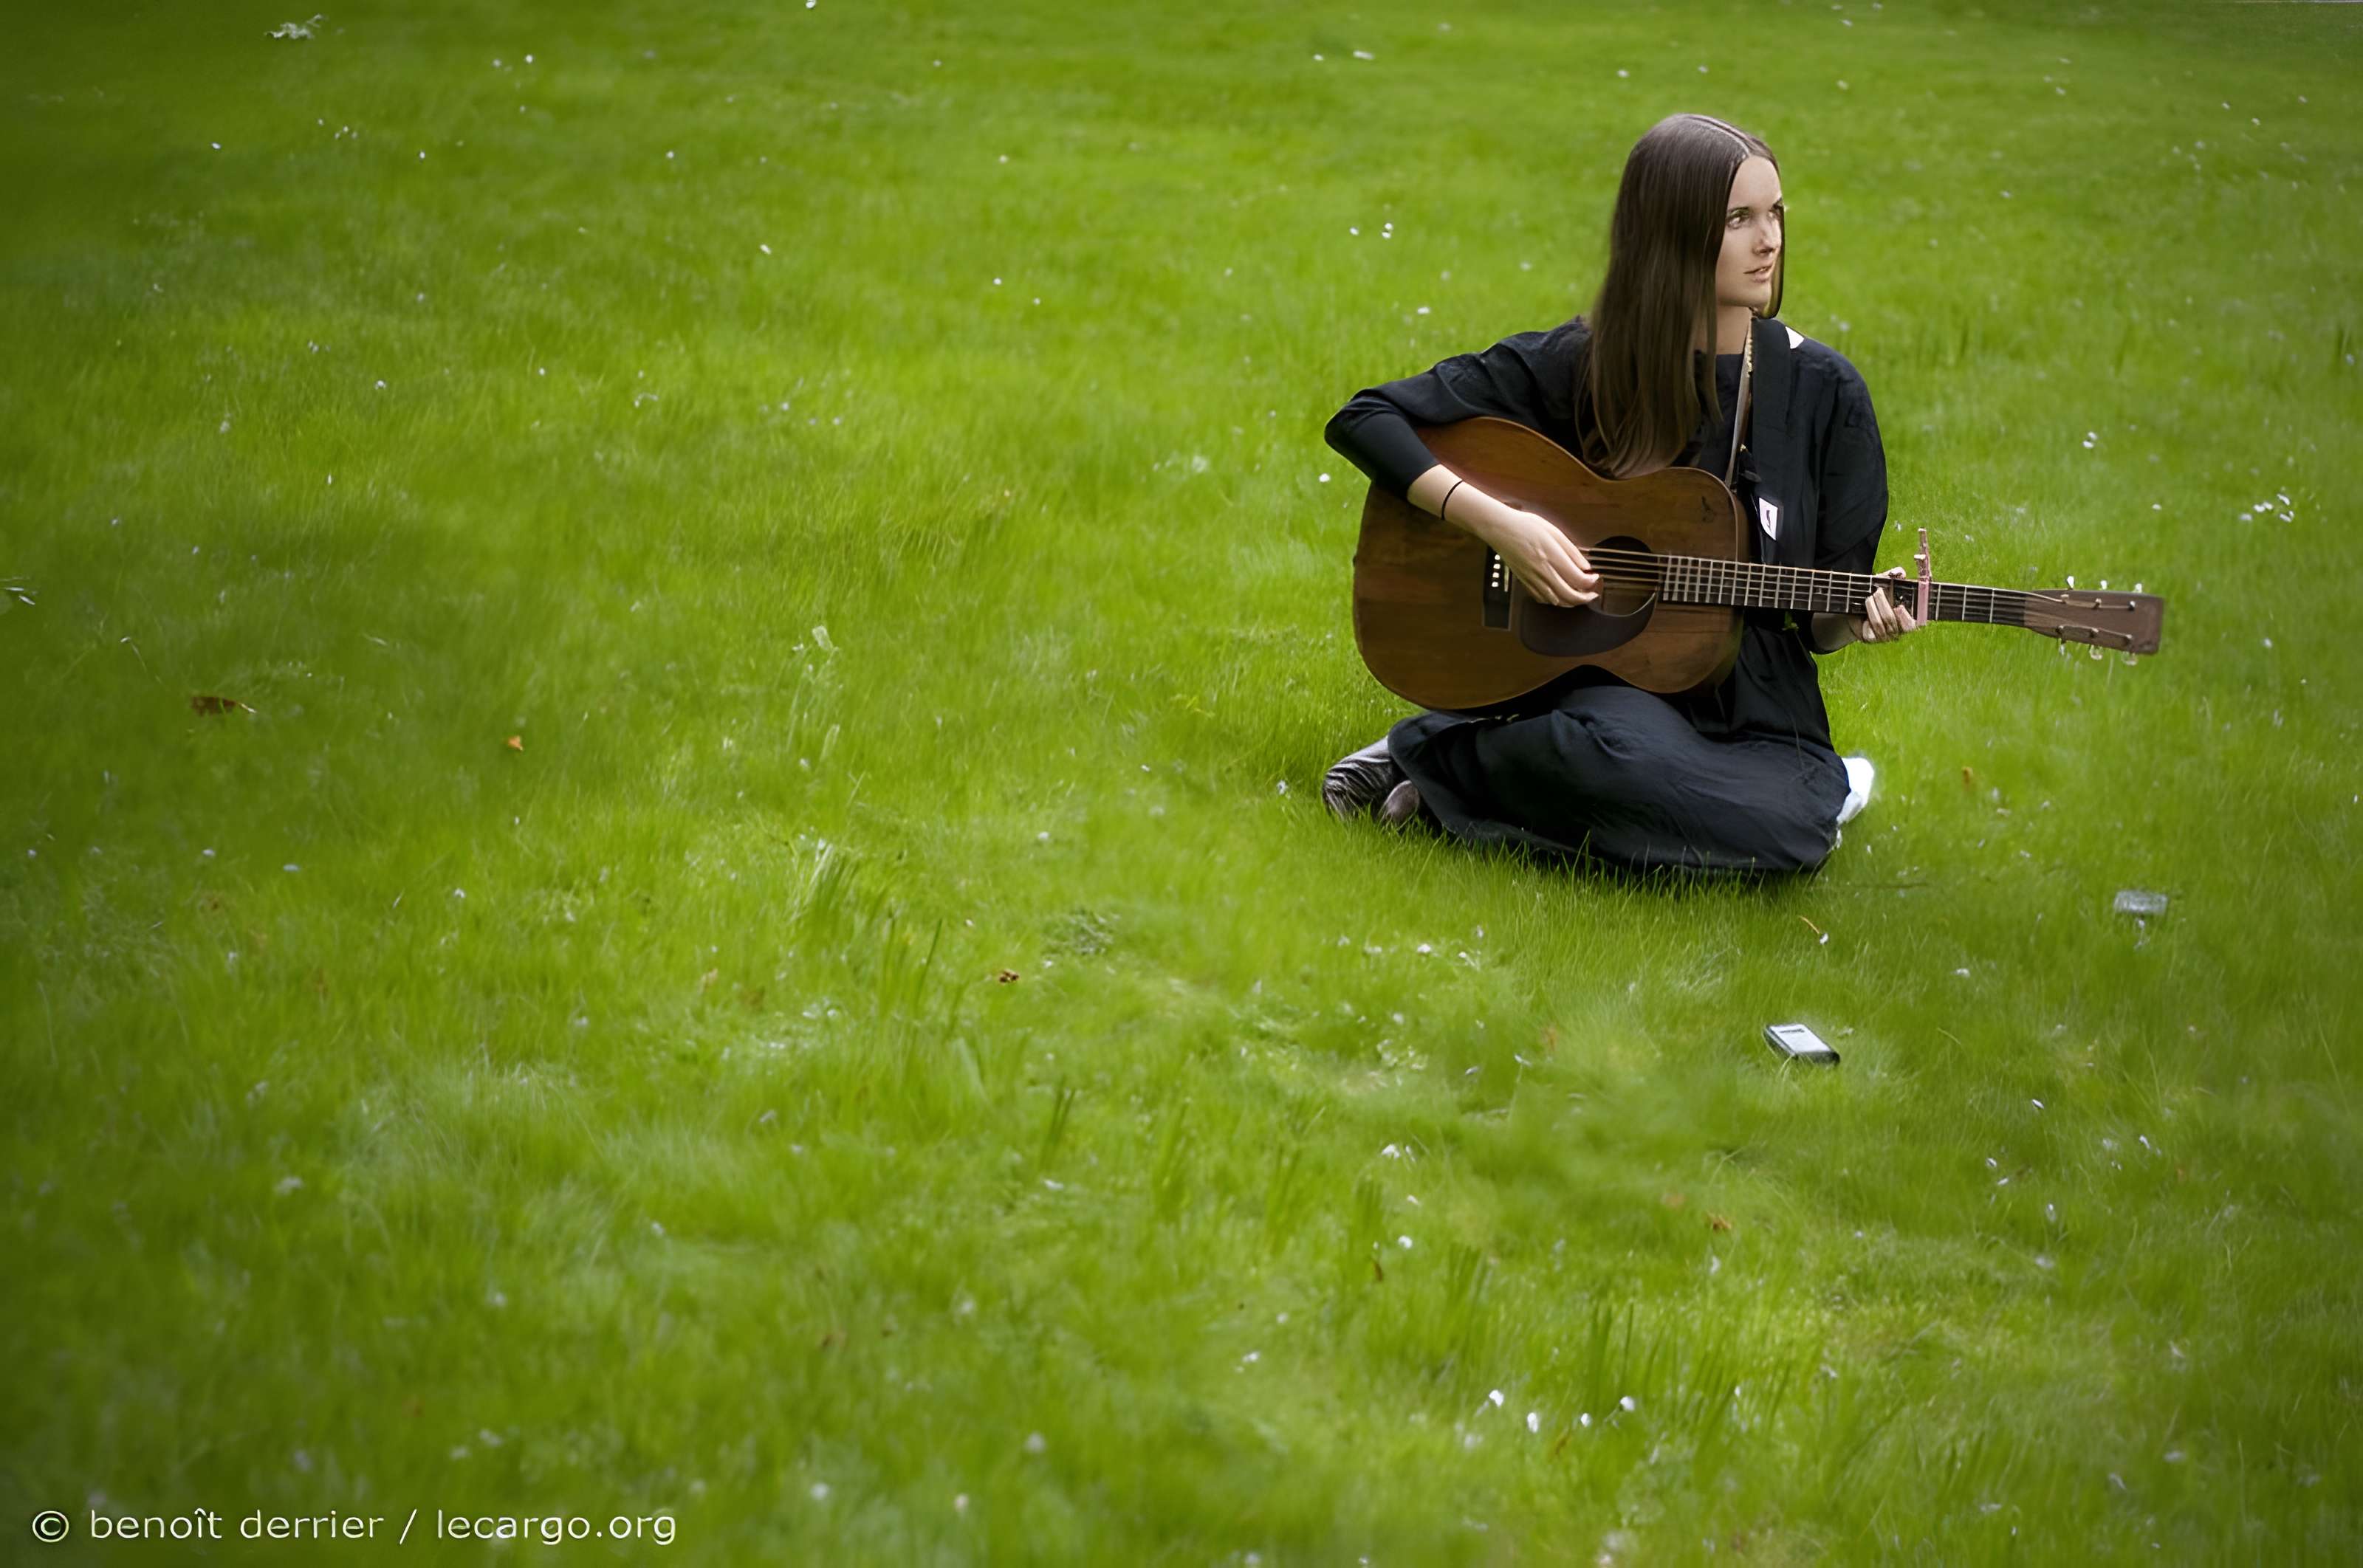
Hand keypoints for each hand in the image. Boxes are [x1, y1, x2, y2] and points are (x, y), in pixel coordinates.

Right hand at [1482, 510, 1598, 607]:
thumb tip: (1585, 566)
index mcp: (1552, 557)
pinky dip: (1554, 601)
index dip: (1591, 582)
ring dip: (1571, 602)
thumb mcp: (1554, 532)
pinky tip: (1559, 596)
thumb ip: (1571, 551)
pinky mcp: (1524, 581)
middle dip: (1585, 598)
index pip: (1578, 579)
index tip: (1595, 577)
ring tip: (1579, 596)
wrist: (1501, 529)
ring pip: (1556, 601)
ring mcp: (1532, 579)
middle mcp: (1543, 571)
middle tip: (1592, 593)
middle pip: (1569, 595)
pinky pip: (1542, 599)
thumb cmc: (1526, 526)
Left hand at [1855, 565, 1918, 643]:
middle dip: (1884, 604)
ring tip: (1869, 597)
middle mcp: (1900, 630)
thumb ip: (1894, 577)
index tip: (1900, 607)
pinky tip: (1867, 606)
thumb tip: (1900, 572)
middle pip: (1894, 621)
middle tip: (1877, 592)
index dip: (1909, 617)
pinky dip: (1870, 614)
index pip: (1916, 624)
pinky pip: (1874, 628)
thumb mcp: (1885, 584)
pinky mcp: (1873, 639)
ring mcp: (1887, 636)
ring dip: (1874, 607)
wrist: (1855, 611)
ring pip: (1882, 623)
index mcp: (1909, 618)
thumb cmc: (1878, 597)